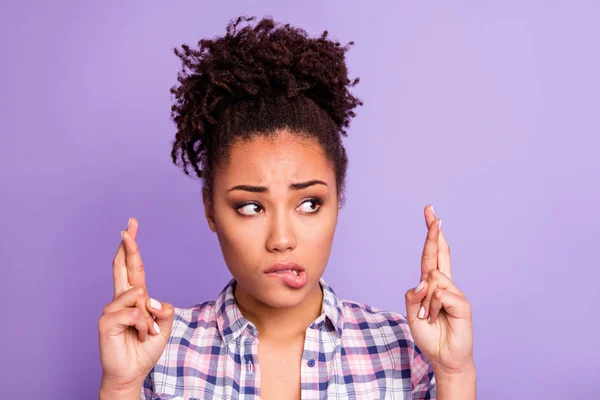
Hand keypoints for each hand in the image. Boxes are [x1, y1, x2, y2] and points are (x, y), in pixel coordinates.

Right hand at [98, 217, 174, 391]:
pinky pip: (134, 313)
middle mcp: (120, 299)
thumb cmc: (146, 347)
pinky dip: (144, 326)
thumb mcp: (164, 326)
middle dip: (127, 245)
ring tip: (146, 333)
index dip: (131, 247)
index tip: (131, 227)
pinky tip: (139, 336)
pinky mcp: (106, 321)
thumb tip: (150, 299)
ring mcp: (111, 309)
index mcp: (135, 297)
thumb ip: (163, 310)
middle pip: (121, 266)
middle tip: (129, 226)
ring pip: (138, 294)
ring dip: (150, 318)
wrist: (133, 372)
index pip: (132, 267)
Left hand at [404, 205, 473, 374]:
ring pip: (433, 281)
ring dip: (425, 304)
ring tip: (430, 318)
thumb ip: (413, 296)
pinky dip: (433, 308)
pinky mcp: (462, 304)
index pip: (430, 255)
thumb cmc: (429, 335)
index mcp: (430, 284)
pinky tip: (438, 319)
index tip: (430, 213)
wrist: (444, 358)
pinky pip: (441, 295)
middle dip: (434, 232)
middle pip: (440, 253)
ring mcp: (454, 293)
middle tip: (432, 212)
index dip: (430, 235)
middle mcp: (443, 284)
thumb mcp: (411, 314)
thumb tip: (426, 280)